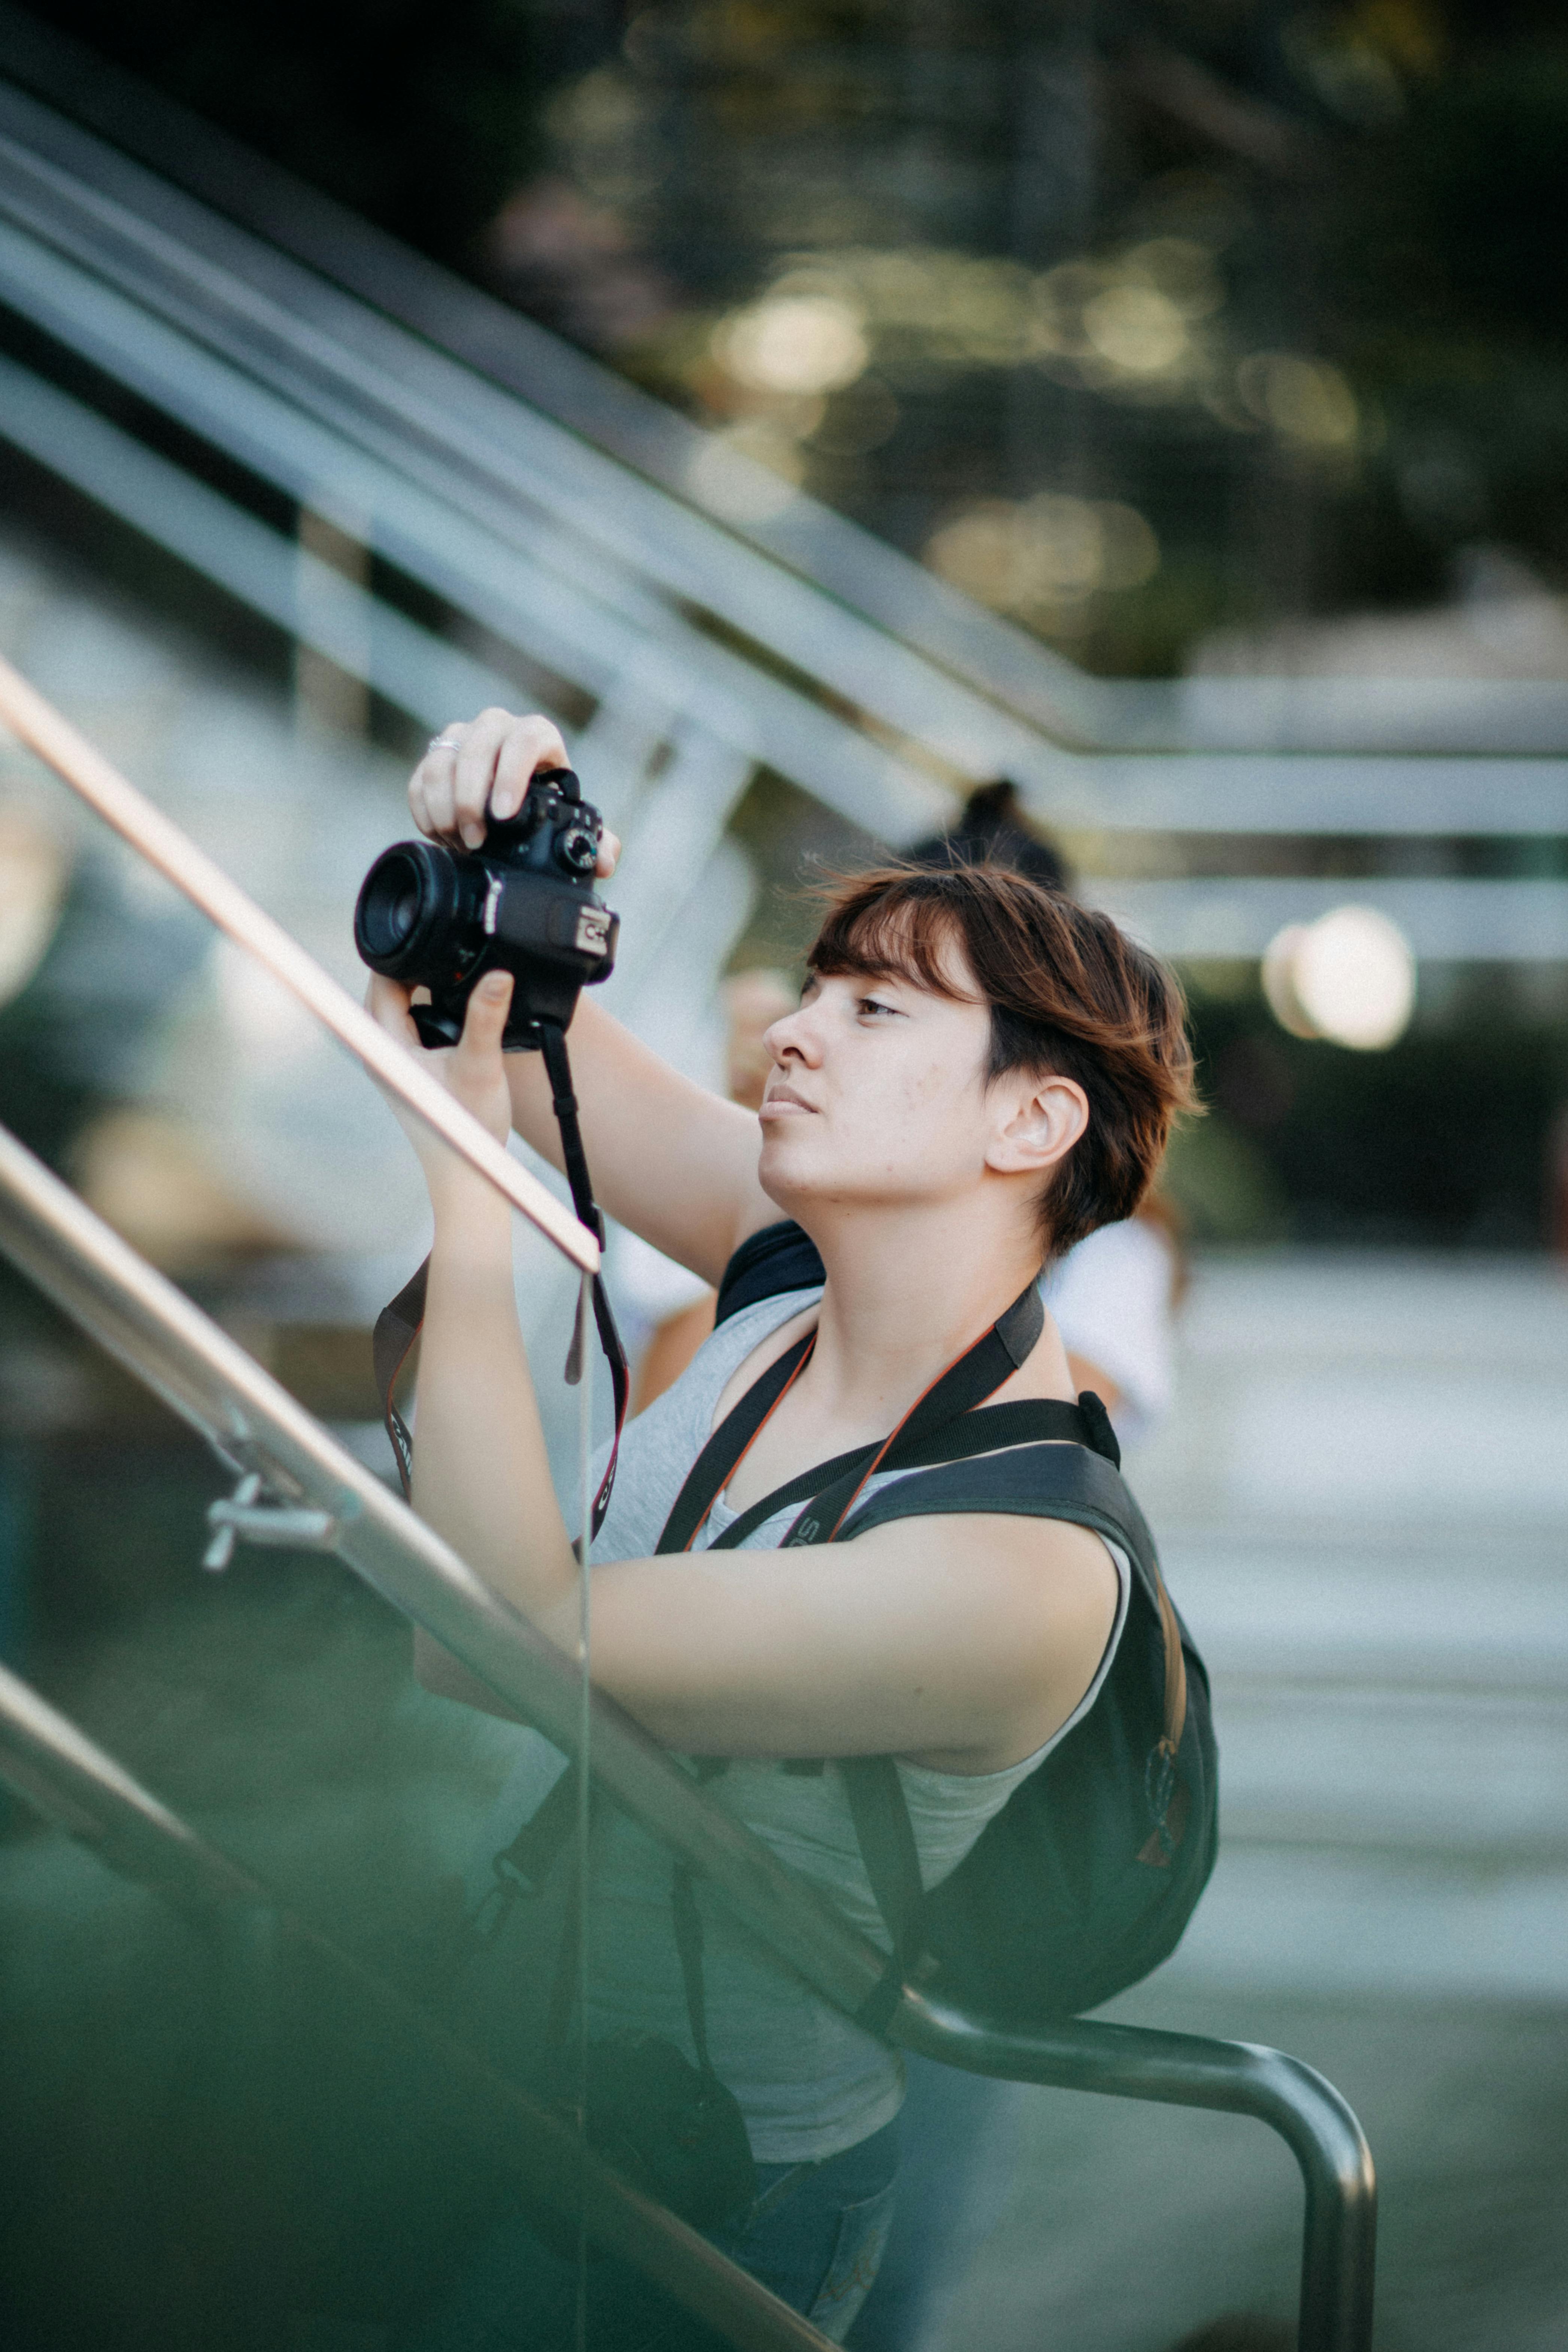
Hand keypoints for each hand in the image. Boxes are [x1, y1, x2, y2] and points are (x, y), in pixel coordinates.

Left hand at [367, 968, 516, 1201]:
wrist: (465, 1174)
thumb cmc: (464, 1128)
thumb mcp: (480, 1064)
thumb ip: (487, 1017)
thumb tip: (499, 974)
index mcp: (385, 1044)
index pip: (379, 979)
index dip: (401, 952)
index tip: (430, 932)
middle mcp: (382, 1050)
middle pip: (386, 989)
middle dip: (413, 966)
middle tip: (446, 947)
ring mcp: (395, 1062)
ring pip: (398, 1007)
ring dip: (421, 987)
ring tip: (452, 972)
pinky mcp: (411, 1071)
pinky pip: (411, 1025)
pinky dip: (429, 1010)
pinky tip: (456, 1009)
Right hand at [411, 708, 620, 875]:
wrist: (511, 796)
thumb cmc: (546, 803)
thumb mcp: (570, 818)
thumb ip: (594, 840)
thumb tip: (605, 861)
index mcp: (536, 734)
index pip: (525, 740)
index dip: (512, 775)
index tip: (504, 815)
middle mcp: (497, 727)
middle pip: (477, 748)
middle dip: (472, 799)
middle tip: (477, 840)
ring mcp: (462, 737)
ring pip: (442, 762)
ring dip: (445, 808)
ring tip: (460, 842)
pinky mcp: (435, 755)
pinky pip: (420, 778)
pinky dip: (425, 811)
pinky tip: (441, 835)